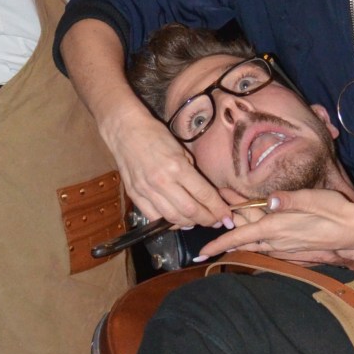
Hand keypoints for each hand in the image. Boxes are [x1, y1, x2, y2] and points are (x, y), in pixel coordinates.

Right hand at [104, 106, 231, 228]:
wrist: (126, 130)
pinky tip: (178, 220)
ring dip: (190, 224)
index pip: (204, 194)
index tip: (228, 216)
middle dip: (208, 220)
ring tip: (199, 221)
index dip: (218, 209)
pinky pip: (154, 217)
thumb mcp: (182, 149)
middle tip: (216, 221)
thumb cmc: (157, 135)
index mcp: (177, 167)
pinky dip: (169, 223)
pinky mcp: (135, 195)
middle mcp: (162, 182)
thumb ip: (193, 172)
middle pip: (191, 211)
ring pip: (173, 218)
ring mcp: (146, 190)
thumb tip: (205, 194)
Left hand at [199, 188, 353, 263]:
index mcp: (279, 228)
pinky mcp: (295, 245)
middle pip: (244, 234)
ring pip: (255, 238)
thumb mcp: (314, 200)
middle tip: (216, 203)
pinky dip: (256, 234)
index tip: (199, 253)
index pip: (241, 236)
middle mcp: (279, 240)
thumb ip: (290, 199)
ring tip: (232, 210)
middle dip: (228, 222)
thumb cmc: (338, 212)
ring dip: (242, 227)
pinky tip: (257, 226)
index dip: (218, 244)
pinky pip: (268, 242)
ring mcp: (287, 245)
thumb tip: (270, 200)